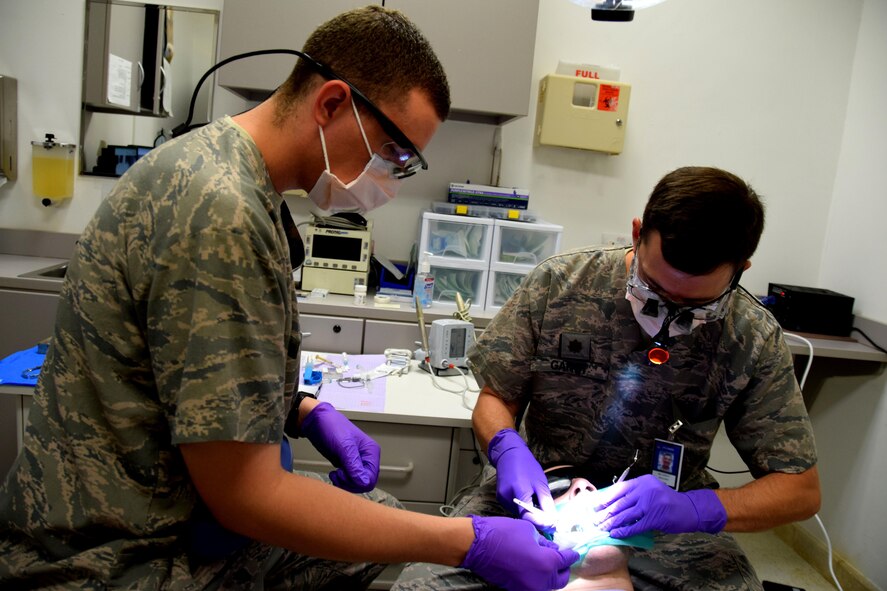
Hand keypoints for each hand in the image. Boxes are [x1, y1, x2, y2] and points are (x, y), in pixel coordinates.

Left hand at [301, 402, 379, 492]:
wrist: (317, 422)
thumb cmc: (332, 427)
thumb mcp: (343, 446)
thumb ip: (354, 465)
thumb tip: (363, 482)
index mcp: (371, 451)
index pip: (371, 477)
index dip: (358, 481)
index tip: (344, 474)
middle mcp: (366, 458)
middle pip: (365, 482)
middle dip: (350, 483)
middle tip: (338, 475)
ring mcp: (357, 462)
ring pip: (357, 483)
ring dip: (345, 483)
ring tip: (335, 474)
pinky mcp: (347, 465)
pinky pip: (349, 480)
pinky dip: (341, 481)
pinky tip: (334, 474)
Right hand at [460, 515, 578, 590]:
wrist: (477, 545)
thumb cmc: (503, 533)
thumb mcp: (529, 531)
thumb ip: (545, 542)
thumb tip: (553, 549)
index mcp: (547, 563)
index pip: (567, 560)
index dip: (571, 554)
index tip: (573, 551)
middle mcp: (541, 580)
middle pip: (561, 579)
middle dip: (563, 568)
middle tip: (560, 557)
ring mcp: (528, 588)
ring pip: (548, 585)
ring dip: (550, 575)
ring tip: (545, 561)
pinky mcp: (517, 590)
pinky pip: (534, 586)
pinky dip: (537, 579)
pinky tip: (533, 567)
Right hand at [487, 429, 555, 529]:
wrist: (509, 454)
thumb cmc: (527, 466)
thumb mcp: (541, 483)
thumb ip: (546, 502)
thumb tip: (553, 519)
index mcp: (519, 491)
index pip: (529, 516)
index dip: (541, 523)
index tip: (553, 525)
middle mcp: (508, 497)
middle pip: (523, 517)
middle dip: (538, 520)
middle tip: (551, 519)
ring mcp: (502, 498)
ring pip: (519, 514)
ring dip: (530, 514)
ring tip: (540, 508)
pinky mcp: (500, 498)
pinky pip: (514, 509)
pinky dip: (523, 509)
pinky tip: (529, 502)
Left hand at [593, 474, 726, 537]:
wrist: (688, 509)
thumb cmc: (666, 500)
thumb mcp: (650, 490)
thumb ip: (634, 494)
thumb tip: (610, 502)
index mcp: (642, 481)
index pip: (619, 489)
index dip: (605, 498)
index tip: (594, 505)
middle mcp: (645, 490)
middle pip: (620, 502)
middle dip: (605, 513)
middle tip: (594, 520)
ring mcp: (650, 504)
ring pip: (625, 515)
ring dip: (611, 523)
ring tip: (601, 528)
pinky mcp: (655, 518)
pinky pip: (635, 526)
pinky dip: (623, 531)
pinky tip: (615, 534)